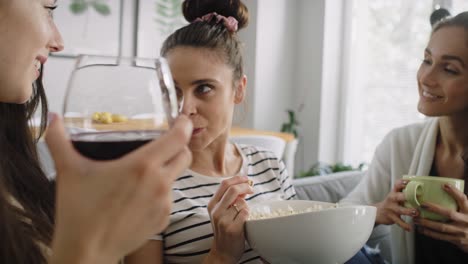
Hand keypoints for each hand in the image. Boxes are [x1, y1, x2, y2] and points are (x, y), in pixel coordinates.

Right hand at [46, 113, 192, 263]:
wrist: (85, 252)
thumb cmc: (78, 211)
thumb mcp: (68, 170)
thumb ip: (59, 140)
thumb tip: (52, 118)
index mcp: (142, 166)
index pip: (179, 138)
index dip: (184, 126)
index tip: (180, 121)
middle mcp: (160, 184)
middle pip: (184, 155)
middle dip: (178, 146)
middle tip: (163, 142)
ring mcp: (164, 204)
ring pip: (176, 178)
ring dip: (166, 171)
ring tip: (141, 174)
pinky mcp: (163, 220)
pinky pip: (168, 199)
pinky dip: (158, 194)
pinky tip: (137, 197)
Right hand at [204, 176, 253, 263]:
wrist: (223, 251)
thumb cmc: (225, 230)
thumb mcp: (222, 212)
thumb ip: (230, 199)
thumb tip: (243, 185)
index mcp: (212, 204)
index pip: (224, 184)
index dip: (237, 178)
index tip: (246, 179)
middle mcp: (216, 211)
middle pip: (233, 189)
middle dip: (245, 186)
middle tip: (252, 189)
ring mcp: (223, 220)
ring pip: (242, 202)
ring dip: (247, 205)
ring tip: (244, 213)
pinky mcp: (233, 228)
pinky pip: (246, 213)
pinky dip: (249, 214)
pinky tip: (245, 220)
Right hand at [375, 179, 418, 231]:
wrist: (377, 213)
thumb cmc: (391, 203)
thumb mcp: (395, 196)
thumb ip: (404, 193)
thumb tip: (421, 189)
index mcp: (394, 192)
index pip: (397, 185)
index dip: (403, 182)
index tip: (410, 181)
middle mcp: (392, 199)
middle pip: (398, 196)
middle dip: (406, 196)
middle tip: (417, 197)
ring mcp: (391, 209)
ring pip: (400, 210)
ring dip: (409, 211)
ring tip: (416, 213)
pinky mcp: (391, 217)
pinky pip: (399, 222)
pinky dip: (405, 226)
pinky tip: (410, 228)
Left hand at [414, 184, 467, 251]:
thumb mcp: (467, 213)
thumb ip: (458, 206)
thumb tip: (443, 190)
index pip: (463, 199)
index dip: (454, 192)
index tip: (444, 185)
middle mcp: (466, 221)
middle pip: (449, 213)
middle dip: (434, 208)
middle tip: (422, 204)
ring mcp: (461, 232)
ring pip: (441, 226)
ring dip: (427, 223)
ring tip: (416, 218)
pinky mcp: (457, 240)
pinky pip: (441, 236)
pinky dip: (429, 233)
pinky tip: (421, 229)